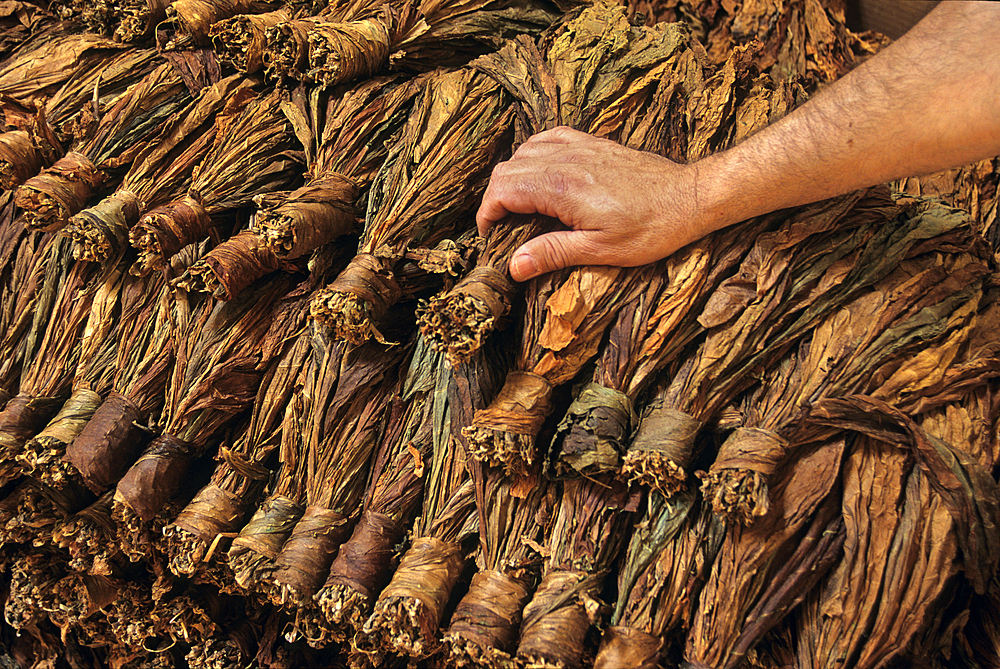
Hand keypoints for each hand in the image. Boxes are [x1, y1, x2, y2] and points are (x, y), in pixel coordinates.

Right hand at [476, 126, 712, 280]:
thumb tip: (514, 265)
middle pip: (507, 170)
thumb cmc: (651, 228)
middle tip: (502, 227)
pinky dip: (533, 155)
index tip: (490, 236)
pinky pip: (548, 138)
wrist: (689, 198)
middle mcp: (566, 159)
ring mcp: (579, 146)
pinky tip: (540, 174)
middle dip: (495, 199)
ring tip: (519, 206)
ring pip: (524, 152)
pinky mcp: (593, 143)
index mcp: (563, 187)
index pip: (503, 190)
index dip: (487, 214)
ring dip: (513, 178)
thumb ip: (553, 253)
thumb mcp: (601, 251)